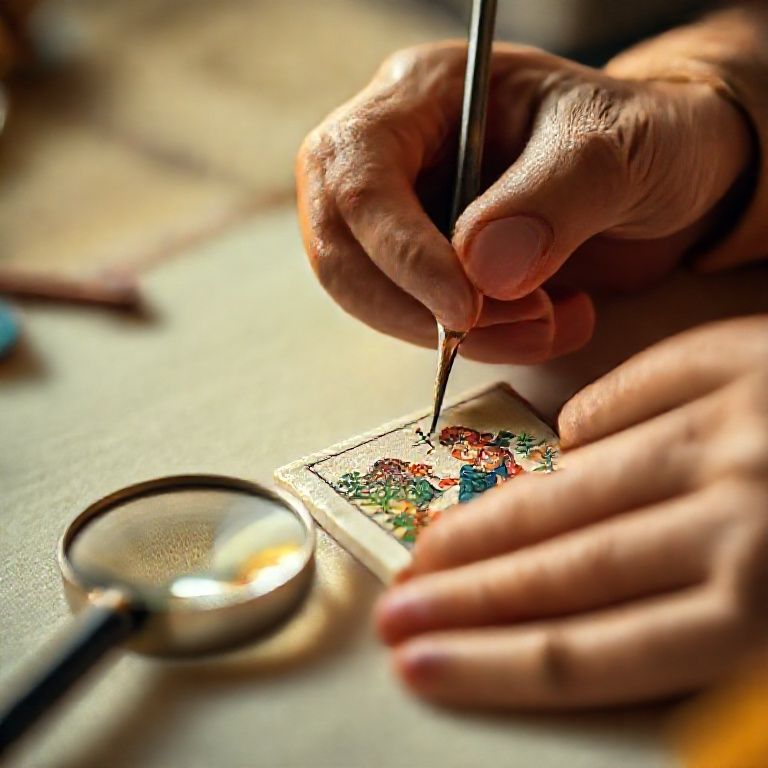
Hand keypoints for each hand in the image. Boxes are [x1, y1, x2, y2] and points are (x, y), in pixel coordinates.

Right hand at [297, 43, 749, 362]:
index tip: (466, 308)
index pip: (360, 177)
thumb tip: (482, 274)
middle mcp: (397, 155)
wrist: (664, 171)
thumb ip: (554, 197)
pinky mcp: (426, 268)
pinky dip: (478, 346)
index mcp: (424, 93)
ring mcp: (405, 215)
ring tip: (548, 325)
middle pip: (341, 250)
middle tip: (521, 323)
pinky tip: (544, 327)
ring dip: (453, 337)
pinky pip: (416, 322)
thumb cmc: (642, 134)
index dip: (401, 252)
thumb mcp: (618, 146)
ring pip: (373, 299)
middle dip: (420, 310)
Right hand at [375, 316, 767, 707]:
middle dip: (468, 592)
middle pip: (572, 566)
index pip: (599, 650)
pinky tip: (567, 437)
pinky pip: (649, 383)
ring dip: (499, 514)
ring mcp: (746, 423)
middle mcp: (748, 511)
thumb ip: (734, 681)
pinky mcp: (756, 355)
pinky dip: (597, 415)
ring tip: (436, 537)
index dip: (496, 662)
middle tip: (395, 603)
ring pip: (588, 479)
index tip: (419, 661)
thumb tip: (618, 662)